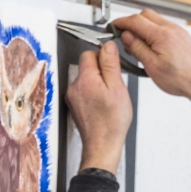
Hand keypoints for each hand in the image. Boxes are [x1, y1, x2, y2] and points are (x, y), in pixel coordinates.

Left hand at [65, 41, 130, 172]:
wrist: (102, 145)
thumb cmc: (111, 121)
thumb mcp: (117, 87)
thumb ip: (110, 64)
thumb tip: (107, 46)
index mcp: (85, 79)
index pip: (89, 53)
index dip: (103, 57)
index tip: (113, 66)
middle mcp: (74, 86)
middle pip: (87, 66)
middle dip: (102, 71)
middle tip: (114, 86)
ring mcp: (72, 97)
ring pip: (87, 79)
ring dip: (98, 83)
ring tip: (109, 98)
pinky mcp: (74, 106)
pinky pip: (85, 91)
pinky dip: (94, 94)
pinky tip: (103, 105)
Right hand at [114, 10, 190, 121]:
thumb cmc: (181, 79)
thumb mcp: (152, 66)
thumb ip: (137, 48)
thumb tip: (126, 36)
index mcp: (162, 35)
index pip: (136, 20)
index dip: (121, 22)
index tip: (112, 27)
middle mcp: (171, 29)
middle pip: (145, 15)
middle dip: (131, 23)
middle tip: (123, 36)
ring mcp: (178, 31)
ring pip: (154, 20)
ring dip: (142, 28)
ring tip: (136, 46)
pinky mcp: (181, 36)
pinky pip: (162, 27)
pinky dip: (152, 32)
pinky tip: (149, 47)